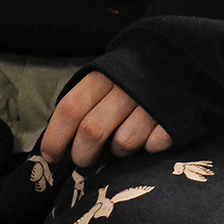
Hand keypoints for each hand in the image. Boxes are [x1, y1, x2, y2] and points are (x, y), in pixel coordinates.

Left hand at [39, 72, 172, 168]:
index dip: (56, 136)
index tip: (48, 157)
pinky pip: (153, 146)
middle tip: (82, 162)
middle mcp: (123, 90)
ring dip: (118, 151)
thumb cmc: (128, 80)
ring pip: (123, 143)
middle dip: (82, 154)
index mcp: (100, 78)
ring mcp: (150, 104)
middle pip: (92, 130)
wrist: (174, 61)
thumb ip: (83, 104)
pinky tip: (148, 139)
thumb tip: (57, 139)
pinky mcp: (173, 119)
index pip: (70, 109)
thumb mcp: (102, 81)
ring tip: (121, 143)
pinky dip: (148, 148)